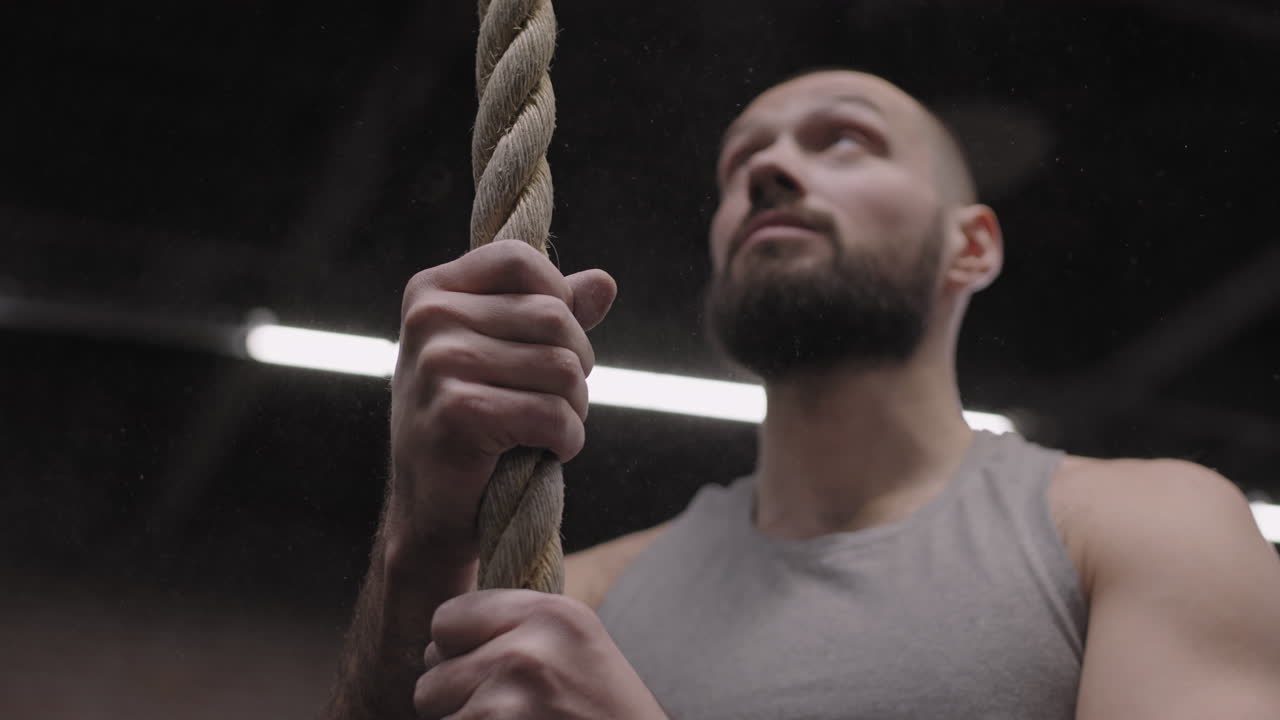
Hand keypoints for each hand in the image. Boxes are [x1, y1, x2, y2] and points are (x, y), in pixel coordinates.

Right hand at [387, 239, 616, 561]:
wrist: (431, 509)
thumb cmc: (472, 425)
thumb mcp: (504, 355)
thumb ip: (552, 313)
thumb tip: (604, 282)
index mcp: (431, 291)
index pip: (522, 262)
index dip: (559, 302)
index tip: (550, 346)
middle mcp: (428, 318)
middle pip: (554, 317)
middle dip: (576, 366)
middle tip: (555, 402)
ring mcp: (438, 363)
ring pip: (564, 367)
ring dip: (574, 408)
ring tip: (547, 429)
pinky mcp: (458, 412)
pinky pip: (553, 414)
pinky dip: (566, 440)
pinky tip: (546, 452)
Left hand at [414, 590, 666, 718]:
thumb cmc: (605, 716)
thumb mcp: (576, 649)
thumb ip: (517, 628)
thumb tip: (441, 632)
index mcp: (551, 614)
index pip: (447, 619)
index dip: (459, 652)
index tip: (493, 673)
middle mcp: (527, 648)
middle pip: (431, 671)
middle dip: (456, 697)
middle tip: (511, 712)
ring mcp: (507, 700)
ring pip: (431, 711)